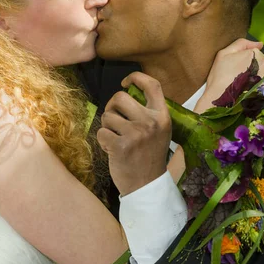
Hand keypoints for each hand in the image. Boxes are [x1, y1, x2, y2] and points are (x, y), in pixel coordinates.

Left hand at [97, 72, 171, 195]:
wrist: (147, 186)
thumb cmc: (149, 156)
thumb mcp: (159, 132)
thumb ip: (148, 113)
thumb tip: (127, 92)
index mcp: (162, 117)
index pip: (152, 85)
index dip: (136, 77)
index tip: (125, 82)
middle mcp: (150, 122)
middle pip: (120, 97)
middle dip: (111, 107)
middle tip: (114, 119)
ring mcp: (135, 134)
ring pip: (107, 116)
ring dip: (107, 127)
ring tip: (116, 140)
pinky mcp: (120, 146)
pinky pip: (101, 133)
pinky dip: (103, 141)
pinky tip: (113, 151)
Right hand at [195, 38, 263, 112]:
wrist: (221, 100)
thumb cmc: (219, 78)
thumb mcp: (223, 54)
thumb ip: (241, 44)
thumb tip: (260, 44)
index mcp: (255, 53)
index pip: (256, 54)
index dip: (246, 63)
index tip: (238, 72)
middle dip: (255, 70)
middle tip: (243, 81)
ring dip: (262, 79)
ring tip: (249, 88)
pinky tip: (257, 93)